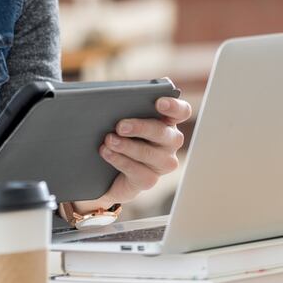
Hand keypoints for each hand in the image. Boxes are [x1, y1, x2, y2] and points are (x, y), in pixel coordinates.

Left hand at [75, 97, 189, 212]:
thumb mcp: (116, 119)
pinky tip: (107, 153)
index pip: (181, 112)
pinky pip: (140, 172)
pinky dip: (121, 161)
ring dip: (128, 146)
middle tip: (120, 126)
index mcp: (166, 121)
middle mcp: (169, 142)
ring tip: (109, 140)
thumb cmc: (113, 133)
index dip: (174, 107)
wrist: (101, 169)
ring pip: (152, 154)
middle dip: (142, 128)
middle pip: (164, 133)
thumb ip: (121, 110)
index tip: (159, 103)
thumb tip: (108, 103)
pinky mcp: (149, 179)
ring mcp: (162, 163)